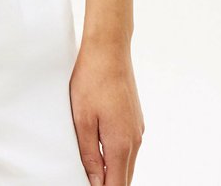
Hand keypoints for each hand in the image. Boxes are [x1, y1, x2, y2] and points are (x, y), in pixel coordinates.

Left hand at [69, 37, 144, 185]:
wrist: (109, 48)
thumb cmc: (92, 79)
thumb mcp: (82, 119)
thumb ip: (90, 155)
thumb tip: (95, 182)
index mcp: (121, 143)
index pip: (117, 185)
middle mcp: (135, 139)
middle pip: (125, 178)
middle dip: (109, 184)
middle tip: (89, 181)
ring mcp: (138, 129)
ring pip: (127, 163)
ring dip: (113, 171)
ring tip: (92, 170)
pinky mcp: (135, 119)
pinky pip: (129, 147)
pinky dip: (117, 156)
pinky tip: (101, 149)